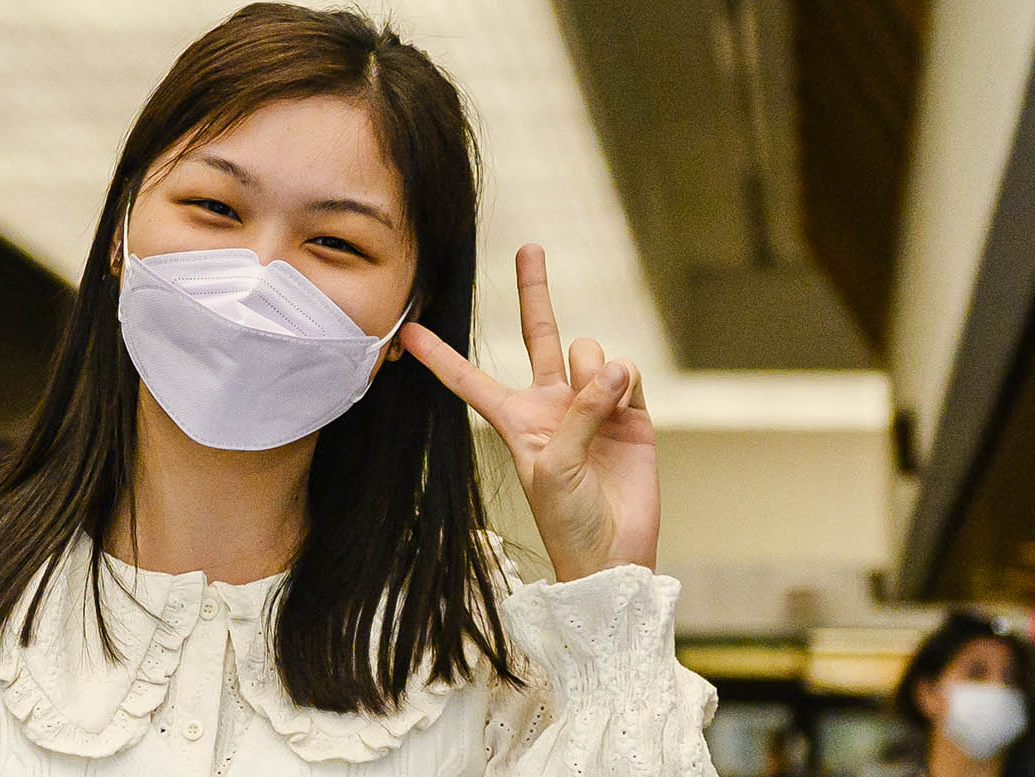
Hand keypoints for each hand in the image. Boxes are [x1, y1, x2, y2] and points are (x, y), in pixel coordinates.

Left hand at [400, 244, 657, 581]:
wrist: (613, 552)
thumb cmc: (567, 518)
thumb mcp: (552, 468)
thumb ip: (578, 415)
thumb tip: (613, 367)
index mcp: (513, 418)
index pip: (468, 379)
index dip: (439, 357)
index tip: (409, 330)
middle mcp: (550, 402)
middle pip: (538, 333)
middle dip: (534, 290)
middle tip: (528, 247)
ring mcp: (591, 403)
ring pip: (590, 350)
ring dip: (595, 368)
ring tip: (604, 405)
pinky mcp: (632, 411)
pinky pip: (626, 372)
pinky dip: (626, 382)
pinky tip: (626, 404)